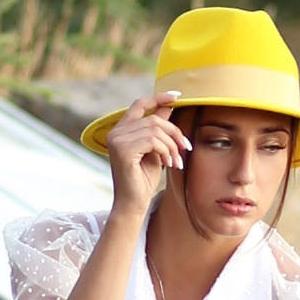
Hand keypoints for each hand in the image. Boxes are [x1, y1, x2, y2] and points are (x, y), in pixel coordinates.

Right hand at [106, 90, 185, 219]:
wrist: (134, 203)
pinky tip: (168, 163)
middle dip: (174, 134)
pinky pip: (153, 141)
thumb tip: (169, 106)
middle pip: (154, 120)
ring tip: (176, 161)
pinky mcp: (122, 151)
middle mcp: (115, 132)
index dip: (158, 97)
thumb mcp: (155, 148)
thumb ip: (159, 128)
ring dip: (171, 146)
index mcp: (121, 130)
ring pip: (156, 130)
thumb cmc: (144, 178)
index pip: (139, 104)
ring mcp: (117, 141)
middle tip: (184, 149)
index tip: (177, 95)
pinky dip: (166, 151)